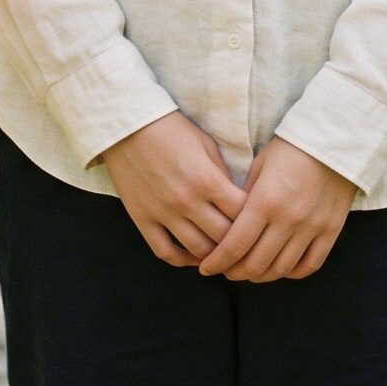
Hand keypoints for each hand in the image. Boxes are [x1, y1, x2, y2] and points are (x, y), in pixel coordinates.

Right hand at [102, 110, 246, 267]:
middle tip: (246, 243)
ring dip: (215, 255)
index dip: (253, 219)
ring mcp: (163, 213)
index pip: (241, 213)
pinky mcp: (143, 219)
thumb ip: (222, 174)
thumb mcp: (205, 143)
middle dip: (239, 242)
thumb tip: (236, 200)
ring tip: (224, 253)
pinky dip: (183, 260)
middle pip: (223, 237)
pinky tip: (194, 257)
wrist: (128, 125)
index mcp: (206, 179)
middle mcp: (186, 201)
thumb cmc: (171, 128)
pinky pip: (165, 252)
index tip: (258, 220)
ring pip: (198, 251)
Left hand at [195, 136, 354, 283]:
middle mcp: (288, 219)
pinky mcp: (330, 230)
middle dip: (236, 272)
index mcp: (266, 200)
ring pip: (281, 269)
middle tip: (228, 271)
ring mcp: (311, 227)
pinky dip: (292, 273)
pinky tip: (281, 268)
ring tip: (251, 272)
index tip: (207, 268)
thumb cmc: (290, 147)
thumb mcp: (260, 165)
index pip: (236, 244)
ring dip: (262, 276)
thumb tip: (231, 225)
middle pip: (256, 263)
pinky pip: (310, 265)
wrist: (333, 138)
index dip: (218, 261)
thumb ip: (245, 198)